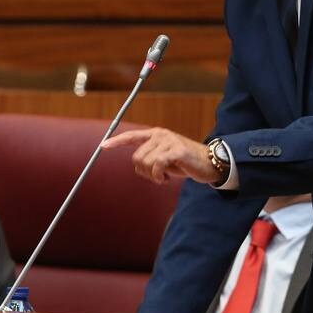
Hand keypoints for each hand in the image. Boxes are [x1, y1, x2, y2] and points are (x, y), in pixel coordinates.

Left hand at [102, 127, 219, 184]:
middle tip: (157, 176)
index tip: (103, 146)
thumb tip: (137, 164)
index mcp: (156, 135)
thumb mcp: (165, 158)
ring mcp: (169, 141)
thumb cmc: (185, 163)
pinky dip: (158, 176)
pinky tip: (166, 178)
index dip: (116, 141)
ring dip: (152, 175)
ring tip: (164, 176)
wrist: (208, 164)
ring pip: (145, 162)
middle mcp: (160, 135)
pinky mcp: (177, 150)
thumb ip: (151, 157)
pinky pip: (157, 165)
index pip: (132, 136)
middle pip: (137, 157)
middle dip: (144, 171)